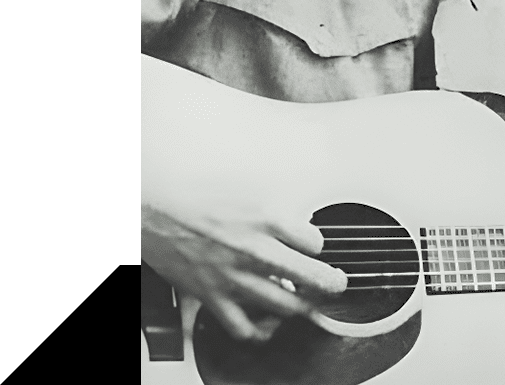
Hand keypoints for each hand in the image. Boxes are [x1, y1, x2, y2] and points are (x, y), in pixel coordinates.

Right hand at [141, 193, 347, 342]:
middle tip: (336, 284)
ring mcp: (235, 278)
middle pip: (312, 278)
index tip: (317, 247)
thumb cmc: (197, 195)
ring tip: (307, 301)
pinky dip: (262, 330)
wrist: (155, 210)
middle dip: (332, 284)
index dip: (319, 245)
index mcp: (266, 219)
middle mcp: (254, 250)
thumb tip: (299, 217)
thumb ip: (277, 206)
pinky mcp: (213, 298)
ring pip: (285, 306)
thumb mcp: (249, 187)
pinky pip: (245, 328)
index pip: (315, 242)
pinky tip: (269, 322)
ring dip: (302, 306)